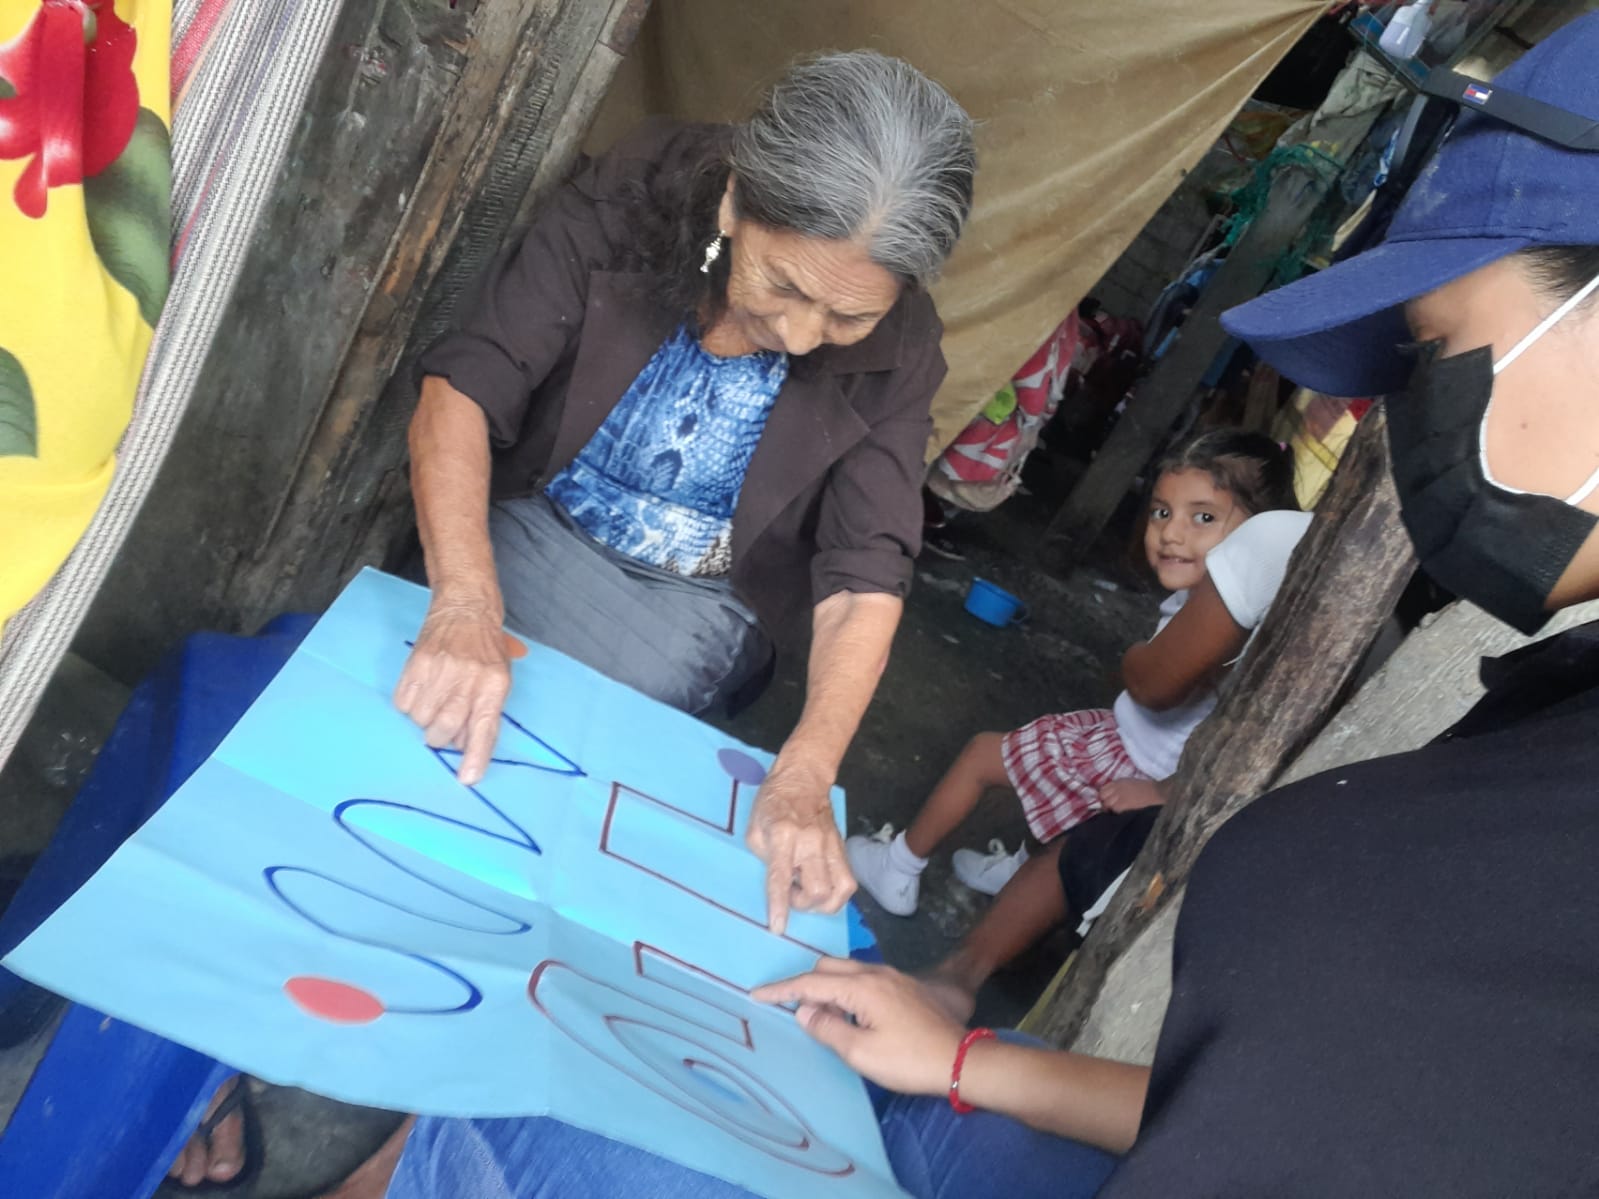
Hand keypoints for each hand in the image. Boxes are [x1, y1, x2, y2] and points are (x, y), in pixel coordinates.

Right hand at [393, 600, 526, 784]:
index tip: (467, 778)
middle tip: (442, 728)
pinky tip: (422, 691)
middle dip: (441, 738)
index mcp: (494, 684)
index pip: (484, 727)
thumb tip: (462, 746)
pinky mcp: (416, 663)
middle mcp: (468, 677)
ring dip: (424, 719)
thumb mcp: (498, 679)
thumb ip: (484, 713)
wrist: (466, 607)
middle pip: (445, 728)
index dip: (475, 756)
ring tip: (435, 699)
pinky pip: (403, 703)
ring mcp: (440, 669)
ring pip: (421, 719)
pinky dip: (410, 706)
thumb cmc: (486, 649)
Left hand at [745, 758, 854, 934]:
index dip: (780, 906)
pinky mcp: (842, 848)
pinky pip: (848, 882)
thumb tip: (778, 883)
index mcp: (782, 836)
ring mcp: (831, 845)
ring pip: (841, 890)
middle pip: (818, 890)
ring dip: (823, 903)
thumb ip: (763, 858)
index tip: (778, 928)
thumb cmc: (771, 804)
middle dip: (803, 904)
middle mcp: (810, 842)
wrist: (803, 779)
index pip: (781, 878)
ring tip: (808, 893)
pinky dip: (836, 894)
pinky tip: (821, 887)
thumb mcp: (754, 829)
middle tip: (792, 893)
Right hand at [753, 958, 965, 1095]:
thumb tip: (804, 1012)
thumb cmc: (908, 1060)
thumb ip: (827, 1028)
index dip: (781, 990)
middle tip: (796, 1013)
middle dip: (806, 985)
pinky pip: (864, 979)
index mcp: (862, 986)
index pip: (811, 983)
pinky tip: (850, 1015)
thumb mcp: (860, 1052)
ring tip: (822, 1017)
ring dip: (828, 988)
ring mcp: (892, 978)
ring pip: (847, 972)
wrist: (960, 1060)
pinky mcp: (903, 987)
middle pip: (828, 967)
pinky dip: (847, 991)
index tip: (757, 994)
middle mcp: (875, 973)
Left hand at [1098, 778, 1164, 812]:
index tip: (1107, 801)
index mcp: (1118, 782)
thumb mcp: (1130, 782)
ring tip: (1118, 812)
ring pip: (1107, 804)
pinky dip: (1117, 813)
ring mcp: (1119, 796)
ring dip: (1110, 809)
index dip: (1103, 797)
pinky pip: (1114, 810)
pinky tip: (1123, 813)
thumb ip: (1119, 787)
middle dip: (1105, 803)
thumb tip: (1110, 796)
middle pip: (1102, 797)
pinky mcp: (1123, 805)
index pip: (1102, 790)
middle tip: (1111, 809)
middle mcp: (1117, 788)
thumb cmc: (1147, 788)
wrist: (1157, 792)